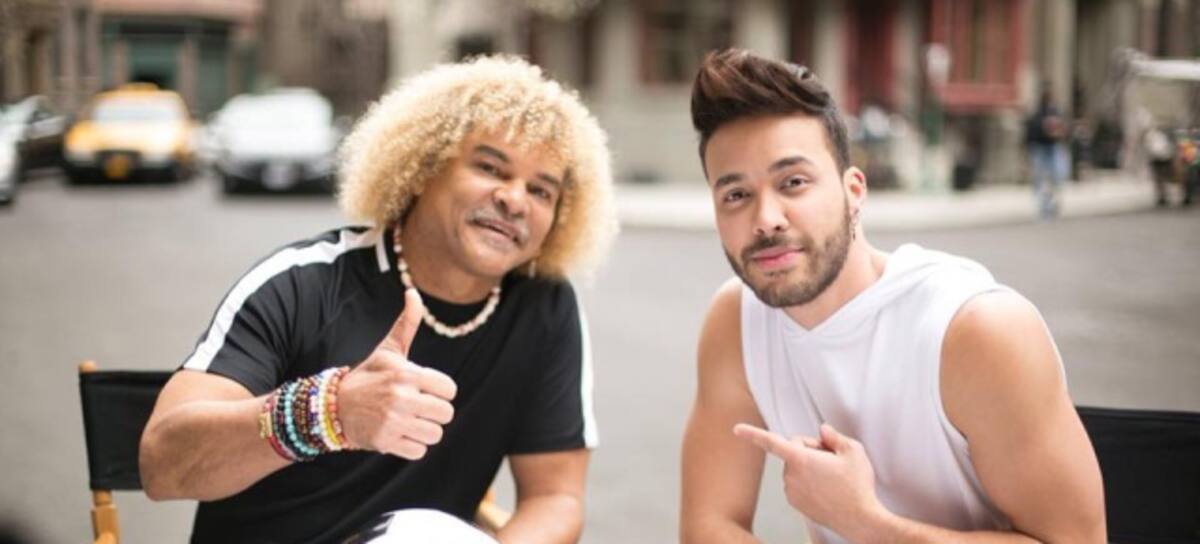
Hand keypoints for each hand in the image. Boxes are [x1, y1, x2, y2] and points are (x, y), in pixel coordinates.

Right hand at [338, 289, 457, 459]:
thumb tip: (413, 292)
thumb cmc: (368, 376)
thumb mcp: (388, 350)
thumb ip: (406, 323)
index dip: (440, 391)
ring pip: (435, 434)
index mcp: (407, 374)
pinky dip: (412, 447)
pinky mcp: (386, 443)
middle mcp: (402, 398)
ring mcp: (394, 422)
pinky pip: (419, 451)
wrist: (333, 407)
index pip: (450, 390)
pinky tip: (398, 434)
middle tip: (416, 408)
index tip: (425, 390)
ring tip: (408, 422)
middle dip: (434, 413)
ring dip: (424, 431)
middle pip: (446, 414)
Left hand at [734, 423, 886, 538]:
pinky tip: (827, 489)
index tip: (737, 429)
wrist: (860, 520)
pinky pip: (798, 484)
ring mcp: (792, 492)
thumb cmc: (857, 487)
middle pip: (794, 451)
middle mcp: (791, 476)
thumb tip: (824, 431)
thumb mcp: (853, 451)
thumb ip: (834, 436)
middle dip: (810, 450)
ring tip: (832, 478)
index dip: (753, 433)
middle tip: (832, 459)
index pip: (772, 442)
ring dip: (809, 467)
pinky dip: (809, 482)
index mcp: (801, 460)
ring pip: (796, 468)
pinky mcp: (796, 504)